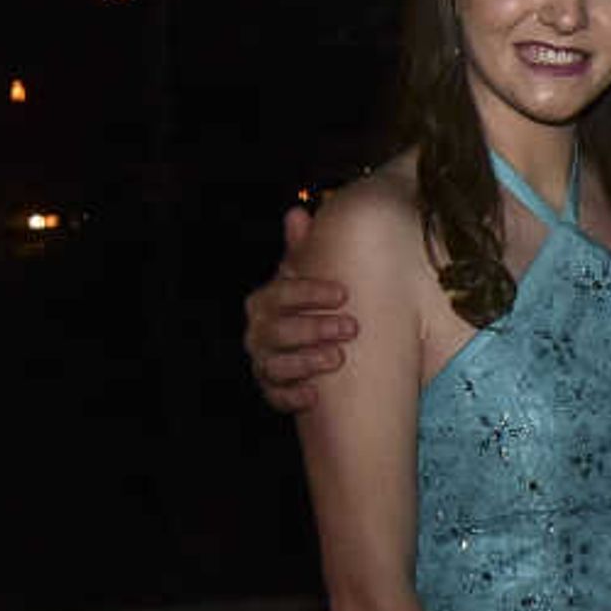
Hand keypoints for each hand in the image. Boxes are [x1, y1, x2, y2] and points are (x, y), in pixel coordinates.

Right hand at [247, 201, 363, 414]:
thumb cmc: (311, 305)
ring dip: (306, 362)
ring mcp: (263, 362)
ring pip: (275, 365)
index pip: (280, 293)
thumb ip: (303, 249)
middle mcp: (258, 333)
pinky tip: (314, 396)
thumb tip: (297, 212)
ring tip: (338, 358)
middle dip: (315, 328)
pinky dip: (292, 398)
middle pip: (279, 331)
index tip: (343, 294)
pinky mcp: (272, 390)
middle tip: (352, 327)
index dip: (309, 293)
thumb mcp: (309, 277)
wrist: (310, 345)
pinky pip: (275, 397)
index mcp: (265, 302)